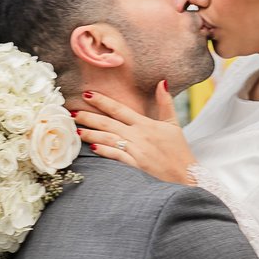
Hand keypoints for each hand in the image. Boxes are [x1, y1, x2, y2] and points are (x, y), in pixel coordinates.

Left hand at [73, 83, 196, 184]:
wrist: (187, 176)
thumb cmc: (179, 152)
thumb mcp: (173, 125)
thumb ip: (165, 104)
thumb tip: (162, 82)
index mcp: (146, 124)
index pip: (119, 109)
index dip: (102, 101)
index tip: (87, 94)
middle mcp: (138, 136)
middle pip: (108, 123)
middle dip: (88, 117)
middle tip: (71, 112)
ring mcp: (136, 151)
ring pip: (108, 139)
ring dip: (91, 134)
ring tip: (76, 130)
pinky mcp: (136, 166)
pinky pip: (116, 156)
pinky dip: (104, 151)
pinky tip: (92, 148)